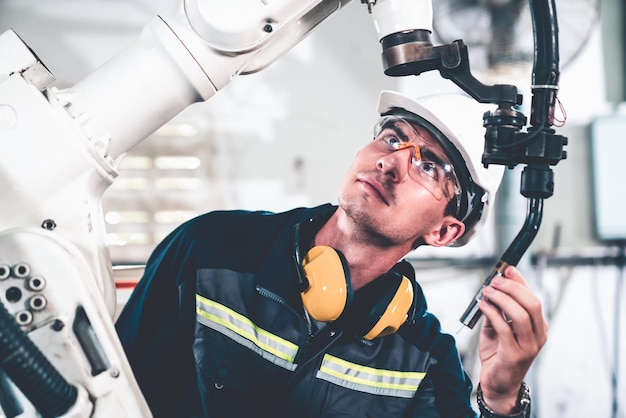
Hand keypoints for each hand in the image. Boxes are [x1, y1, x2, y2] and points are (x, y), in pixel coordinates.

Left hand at [477, 265, 546, 413]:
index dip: (520, 281)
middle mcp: (538, 336)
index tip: (506, 269)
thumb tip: (493, 286)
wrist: (497, 382)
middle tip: (494, 281)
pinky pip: (504, 328)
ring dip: (502, 299)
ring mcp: (529, 346)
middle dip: (512, 288)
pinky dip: (492, 313)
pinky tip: (482, 305)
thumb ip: (498, 309)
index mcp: (538, 326)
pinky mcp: (515, 355)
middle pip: (532, 304)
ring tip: (487, 292)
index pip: (533, 298)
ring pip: (521, 315)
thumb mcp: (497, 326)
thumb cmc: (498, 353)